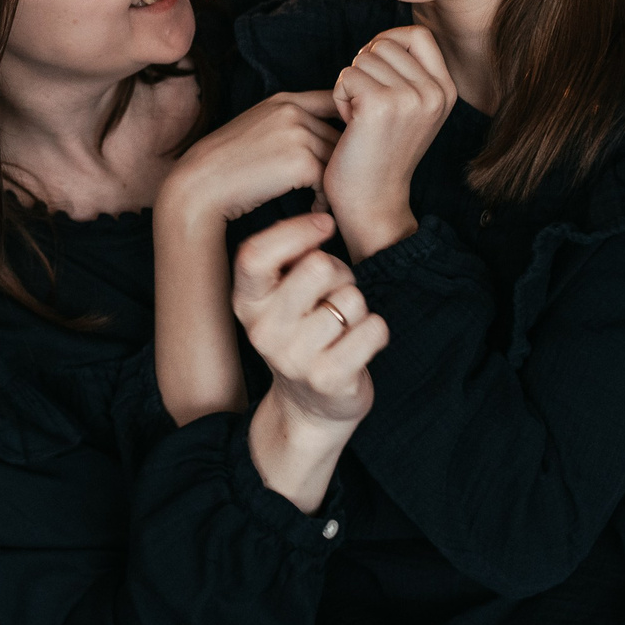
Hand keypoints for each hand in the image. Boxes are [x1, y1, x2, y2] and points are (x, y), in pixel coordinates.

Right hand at [158, 91, 337, 231]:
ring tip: (322, 198)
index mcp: (283, 100)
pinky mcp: (301, 162)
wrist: (201, 185)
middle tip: (333, 182)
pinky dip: (323, 198)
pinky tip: (313, 207)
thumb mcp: (256, 127)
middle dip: (339, 160)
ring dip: (332, 181)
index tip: (341, 148)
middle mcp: (293, 111)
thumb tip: (317, 135)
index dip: (343, 125)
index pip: (332, 102)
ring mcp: (298, 134)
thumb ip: (285, 122)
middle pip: (338, 134)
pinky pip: (328, 180)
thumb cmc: (226, 164)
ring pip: (336, 158)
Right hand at [235, 212, 389, 509]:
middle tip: (334, 294)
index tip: (325, 224)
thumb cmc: (303, 333)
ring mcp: (293, 358)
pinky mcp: (328, 379)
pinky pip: (374, 328)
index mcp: (246, 302)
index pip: (255, 254)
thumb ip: (289, 260)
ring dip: (358, 308)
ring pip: (352, 298)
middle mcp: (263, 330)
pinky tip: (359, 346)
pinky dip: (377, 332)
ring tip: (342, 328)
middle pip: (318, 266)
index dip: (295, 230)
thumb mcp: (279, 296)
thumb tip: (323, 218)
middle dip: (341, 273)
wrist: (310, 407)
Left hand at [324, 25, 455, 260]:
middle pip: (385, 44)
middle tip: (364, 106)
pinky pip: (346, 76)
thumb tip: (382, 40)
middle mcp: (435, 92)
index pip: (418, 35)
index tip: (374, 69)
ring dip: (350, 85)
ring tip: (358, 118)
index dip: (389, 41)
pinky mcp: (381, 104)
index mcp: (446, 91)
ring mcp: (410, 97)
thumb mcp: (410, 111)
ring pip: (363, 59)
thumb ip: (408, 76)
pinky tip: (348, 124)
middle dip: (365, 68)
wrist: (373, 202)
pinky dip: (338, 97)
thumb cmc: (380, 155)